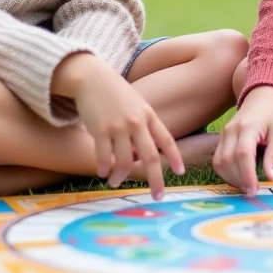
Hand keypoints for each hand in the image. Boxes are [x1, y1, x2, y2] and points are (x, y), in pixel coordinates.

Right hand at [53, 52, 183, 198]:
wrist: (91, 77)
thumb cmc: (114, 93)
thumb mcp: (136, 103)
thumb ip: (144, 125)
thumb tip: (144, 154)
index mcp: (148, 115)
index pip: (167, 139)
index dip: (175, 158)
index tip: (181, 173)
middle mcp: (137, 122)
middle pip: (150, 157)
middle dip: (156, 180)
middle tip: (157, 196)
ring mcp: (119, 126)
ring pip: (124, 161)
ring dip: (120, 176)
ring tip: (115, 182)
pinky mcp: (100, 129)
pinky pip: (104, 157)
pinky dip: (104, 168)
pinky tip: (103, 172)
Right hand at [212, 86, 272, 195]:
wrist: (259, 97)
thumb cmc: (272, 116)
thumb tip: (271, 179)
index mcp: (247, 127)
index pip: (243, 155)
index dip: (247, 175)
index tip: (254, 190)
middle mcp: (231, 130)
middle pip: (228, 160)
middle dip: (239, 179)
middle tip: (252, 191)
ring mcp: (223, 133)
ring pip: (219, 162)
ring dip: (231, 178)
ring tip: (245, 185)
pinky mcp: (220, 138)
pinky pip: (217, 159)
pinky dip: (225, 172)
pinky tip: (237, 177)